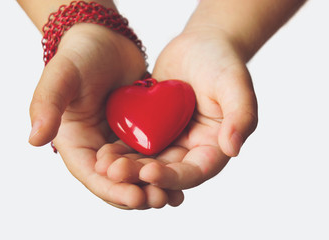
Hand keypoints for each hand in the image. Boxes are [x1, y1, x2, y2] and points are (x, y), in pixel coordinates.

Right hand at [28, 24, 183, 208]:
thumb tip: (34, 139)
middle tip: (162, 200)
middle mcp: (97, 147)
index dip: (113, 190)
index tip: (137, 198)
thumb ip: (47, 104)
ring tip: (174, 196)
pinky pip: (150, 155)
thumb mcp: (61, 76)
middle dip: (138, 194)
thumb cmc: (80, 55)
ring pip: (136, 173)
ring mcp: (118, 141)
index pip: (93, 176)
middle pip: (117, 181)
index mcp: (76, 142)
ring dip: (153, 186)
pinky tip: (180, 175)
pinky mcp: (137, 132)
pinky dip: (163, 167)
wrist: (105, 40)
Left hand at [95, 28, 257, 190]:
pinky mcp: (153, 129)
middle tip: (115, 173)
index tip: (148, 172)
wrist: (199, 45)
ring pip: (147, 161)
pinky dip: (121, 149)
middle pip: (165, 171)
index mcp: (213, 148)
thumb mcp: (234, 84)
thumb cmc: (221, 61)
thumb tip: (233, 148)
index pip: (194, 173)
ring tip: (103, 166)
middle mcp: (190, 149)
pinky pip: (136, 143)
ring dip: (126, 167)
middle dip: (140, 175)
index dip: (172, 178)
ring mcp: (170, 140)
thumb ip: (240, 115)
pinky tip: (102, 151)